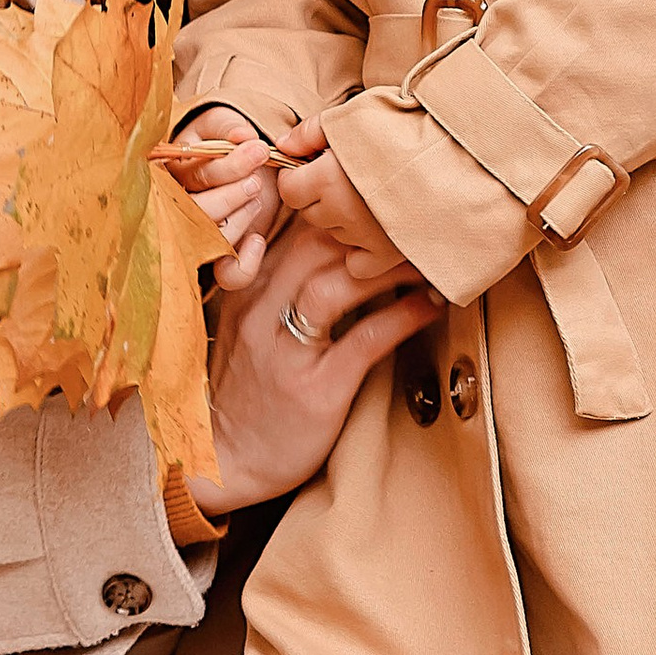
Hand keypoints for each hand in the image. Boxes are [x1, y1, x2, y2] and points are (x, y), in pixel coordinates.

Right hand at [154, 106, 281, 291]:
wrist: (239, 161)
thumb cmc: (222, 140)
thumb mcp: (218, 123)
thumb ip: (226, 125)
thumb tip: (242, 135)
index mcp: (168, 173)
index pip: (192, 176)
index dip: (229, 165)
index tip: (258, 148)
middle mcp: (174, 208)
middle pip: (198, 211)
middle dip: (234, 194)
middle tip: (257, 180)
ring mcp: (194, 236)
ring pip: (212, 239)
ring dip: (241, 219)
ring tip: (257, 197)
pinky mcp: (218, 256)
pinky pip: (228, 276)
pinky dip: (246, 263)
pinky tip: (257, 241)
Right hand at [198, 212, 439, 515]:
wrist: (226, 460)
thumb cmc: (246, 390)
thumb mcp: (249, 326)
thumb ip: (280, 283)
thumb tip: (335, 243)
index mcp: (246, 289)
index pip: (291, 226)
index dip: (337, 202)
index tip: (376, 194)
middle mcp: (260, 310)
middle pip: (317, 241)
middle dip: (369, 224)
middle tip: (412, 220)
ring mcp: (285, 349)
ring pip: (338, 282)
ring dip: (390, 265)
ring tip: (426, 258)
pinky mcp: (314, 388)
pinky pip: (365, 338)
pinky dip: (404, 315)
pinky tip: (430, 305)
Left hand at [273, 119, 413, 285]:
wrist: (462, 152)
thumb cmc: (410, 126)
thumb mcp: (356, 114)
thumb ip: (311, 131)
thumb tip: (283, 146)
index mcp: (328, 178)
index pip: (289, 190)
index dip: (298, 176)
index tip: (317, 165)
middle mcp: (342, 212)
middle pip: (310, 213)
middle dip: (320, 196)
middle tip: (350, 176)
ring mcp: (365, 237)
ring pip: (334, 234)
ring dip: (343, 220)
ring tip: (374, 195)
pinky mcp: (390, 254)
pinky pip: (357, 265)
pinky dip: (361, 252)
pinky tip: (377, 229)